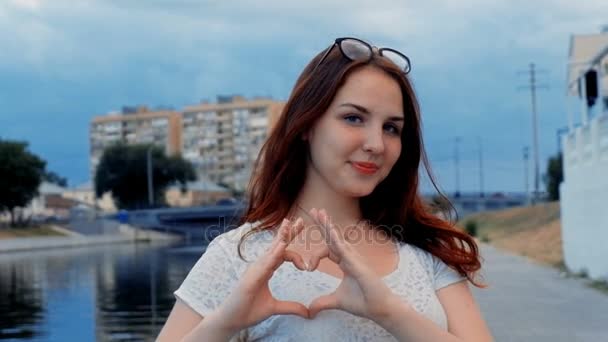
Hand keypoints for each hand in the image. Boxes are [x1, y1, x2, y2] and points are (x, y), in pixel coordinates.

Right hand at [211, 217, 309, 334]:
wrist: (231, 321)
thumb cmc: (248, 311)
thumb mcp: (274, 308)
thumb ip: (291, 307)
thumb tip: (308, 313)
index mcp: (266, 269)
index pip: (282, 253)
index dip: (294, 251)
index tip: (308, 261)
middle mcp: (260, 265)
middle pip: (277, 245)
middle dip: (288, 232)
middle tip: (300, 220)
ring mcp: (255, 269)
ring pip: (271, 249)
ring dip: (281, 236)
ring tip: (290, 223)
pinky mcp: (251, 277)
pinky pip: (265, 263)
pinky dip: (274, 253)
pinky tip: (283, 246)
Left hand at [307, 209, 401, 321]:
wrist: (380, 309)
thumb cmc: (364, 302)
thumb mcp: (337, 301)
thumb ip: (323, 302)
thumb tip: (309, 311)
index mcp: (345, 262)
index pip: (329, 248)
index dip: (315, 254)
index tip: (308, 269)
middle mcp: (350, 257)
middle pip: (333, 237)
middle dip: (323, 224)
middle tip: (314, 210)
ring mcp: (354, 258)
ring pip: (338, 239)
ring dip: (328, 226)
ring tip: (320, 213)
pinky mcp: (358, 264)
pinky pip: (345, 249)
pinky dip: (336, 240)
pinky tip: (329, 231)